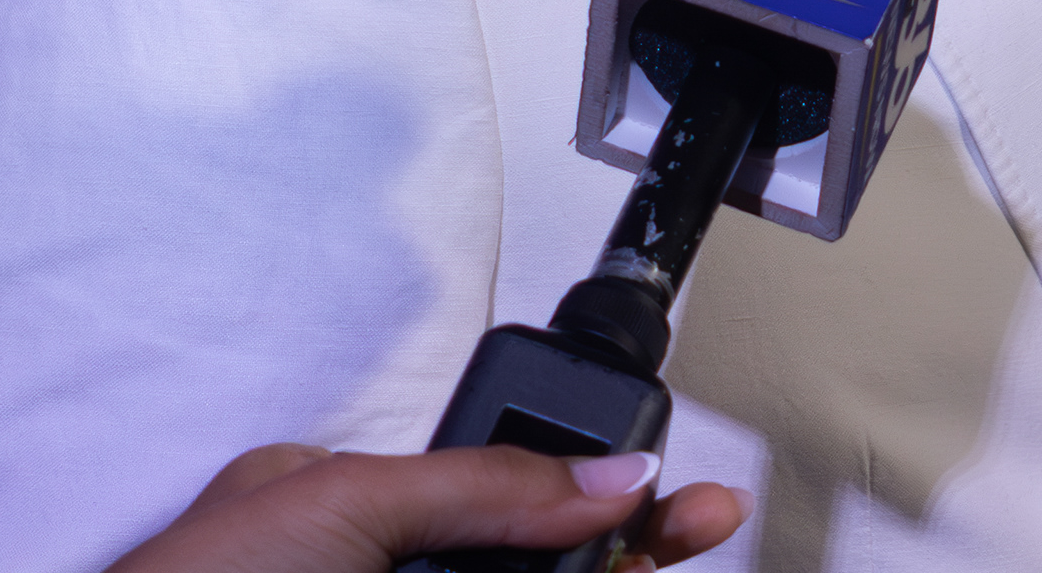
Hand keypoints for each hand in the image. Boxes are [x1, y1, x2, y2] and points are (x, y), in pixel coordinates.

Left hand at [108, 443, 745, 572]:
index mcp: (349, 507)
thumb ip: (483, 487)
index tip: (673, 497)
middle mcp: (372, 572)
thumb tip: (605, 477)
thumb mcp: (345, 505)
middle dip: (620, 550)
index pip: (502, 489)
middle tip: (697, 531)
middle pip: (529, 563)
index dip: (595, 492)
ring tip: (650, 564)